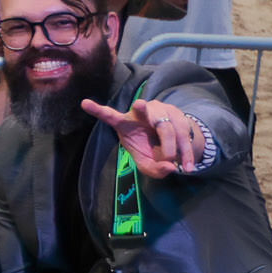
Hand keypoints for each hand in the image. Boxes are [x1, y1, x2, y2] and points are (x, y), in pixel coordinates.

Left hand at [82, 95, 209, 177]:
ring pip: (167, 129)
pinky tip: (188, 166)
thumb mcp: (147, 164)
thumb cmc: (150, 150)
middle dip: (141, 108)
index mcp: (125, 123)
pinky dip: (187, 152)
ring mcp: (160, 111)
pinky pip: (183, 133)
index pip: (110, 116)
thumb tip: (170, 167)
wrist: (172, 143)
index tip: (83, 103)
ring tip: (179, 167)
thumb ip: (154, 169)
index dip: (97, 110)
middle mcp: (141, 113)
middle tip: (139, 105)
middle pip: (141, 110)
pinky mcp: (177, 114)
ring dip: (172, 149)